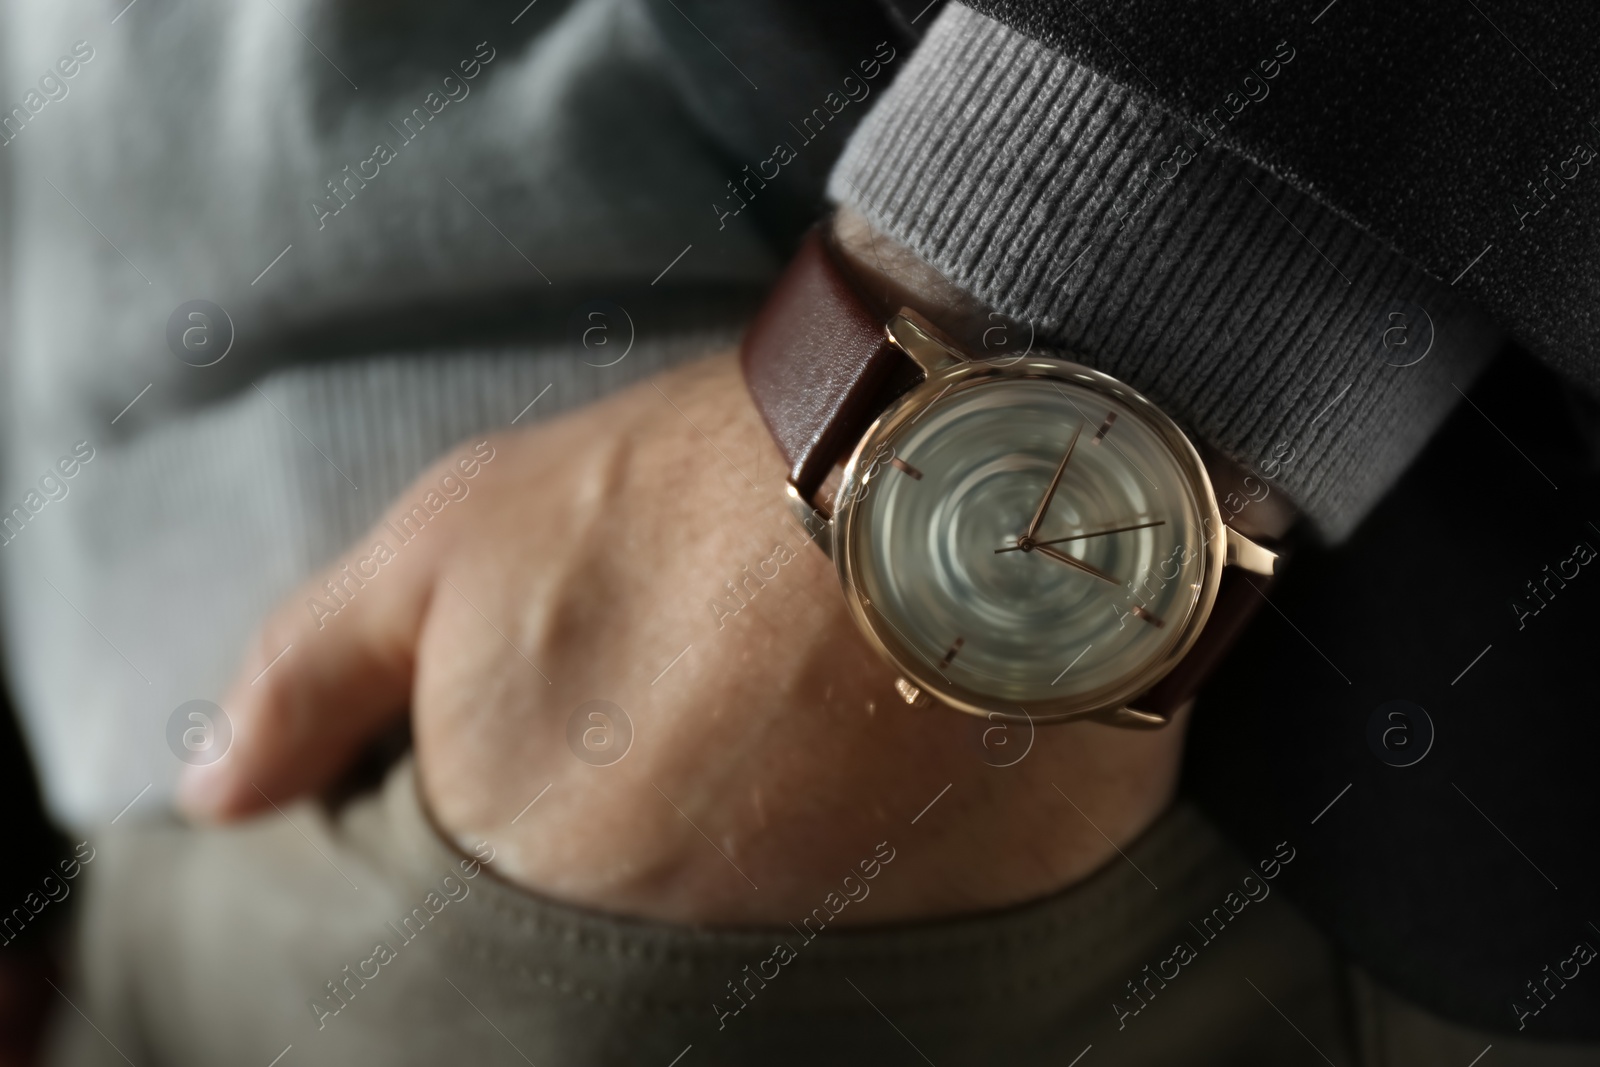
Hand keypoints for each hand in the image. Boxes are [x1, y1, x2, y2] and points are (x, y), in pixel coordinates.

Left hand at [181, 352, 1189, 925]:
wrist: (934, 463)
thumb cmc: (680, 489)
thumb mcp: (453, 539)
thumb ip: (312, 674)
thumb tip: (215, 800)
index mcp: (523, 863)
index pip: (481, 920)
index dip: (531, 824)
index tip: (582, 747)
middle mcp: (663, 939)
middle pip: (614, 937)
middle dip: (636, 841)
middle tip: (692, 727)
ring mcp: (808, 948)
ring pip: (736, 941)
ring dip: (746, 860)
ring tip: (782, 736)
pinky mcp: (940, 934)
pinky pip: (867, 938)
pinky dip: (853, 871)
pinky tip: (868, 771)